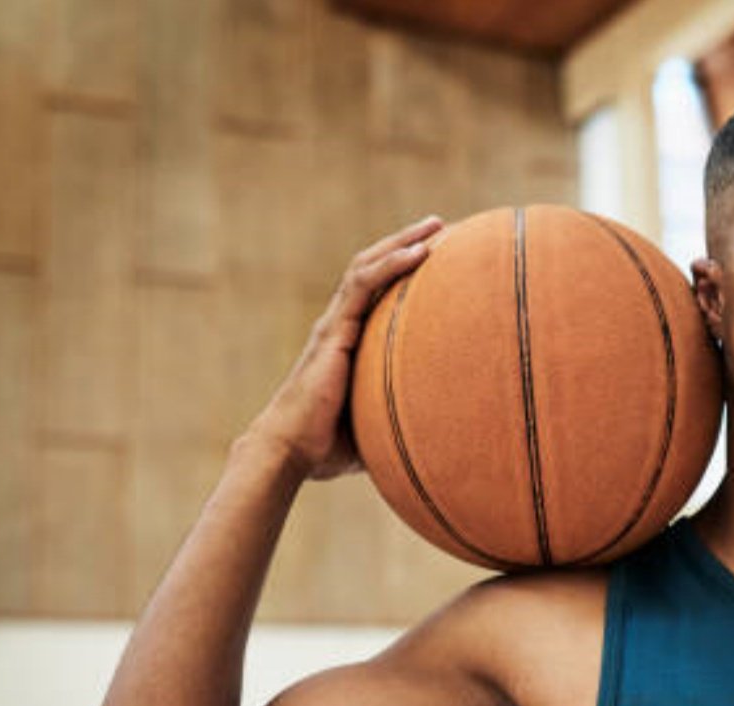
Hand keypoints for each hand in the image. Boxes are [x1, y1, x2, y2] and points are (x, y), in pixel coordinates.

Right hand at [245, 215, 443, 480]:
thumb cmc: (328, 446)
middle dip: (407, 242)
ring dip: (403, 241)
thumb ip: (399, 414)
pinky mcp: (333, 330)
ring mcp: (334, 324)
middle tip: (443, 227)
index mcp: (347, 341)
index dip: (404, 270)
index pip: (377, 292)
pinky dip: (392, 264)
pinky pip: (363, 285)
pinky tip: (420, 252)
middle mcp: (339, 324)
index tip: (439, 256)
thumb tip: (438, 433)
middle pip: (374, 268)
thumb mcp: (376, 424)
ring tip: (437, 226)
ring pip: (368, 266)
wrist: (290, 451)